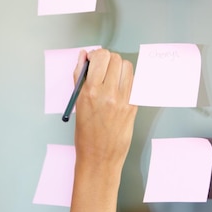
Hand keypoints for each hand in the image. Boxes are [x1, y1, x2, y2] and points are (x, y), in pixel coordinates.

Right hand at [73, 49, 136, 178]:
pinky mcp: (133, 106)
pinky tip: (119, 88)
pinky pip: (134, 82)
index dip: (96, 54)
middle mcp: (109, 93)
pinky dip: (127, 80)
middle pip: (115, 59)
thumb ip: (79, 77)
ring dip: (119, 67)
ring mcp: (123, 100)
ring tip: (112, 77)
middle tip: (102, 67)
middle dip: (107, 59)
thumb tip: (82, 57)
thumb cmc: (85, 133)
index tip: (92, 59)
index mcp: (90, 91)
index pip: (100, 57)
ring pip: (127, 67)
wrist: (99, 157)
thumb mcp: (77, 103)